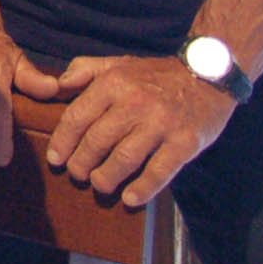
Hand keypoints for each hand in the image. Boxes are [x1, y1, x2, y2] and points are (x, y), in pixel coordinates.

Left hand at [44, 55, 234, 207]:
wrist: (207, 75)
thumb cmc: (155, 75)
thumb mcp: (117, 63)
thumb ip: (84, 70)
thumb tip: (58, 85)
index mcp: (114, 83)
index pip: (78, 116)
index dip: (63, 141)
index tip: (54, 159)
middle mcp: (135, 102)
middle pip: (97, 141)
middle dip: (81, 163)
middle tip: (76, 175)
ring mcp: (161, 123)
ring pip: (124, 158)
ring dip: (106, 177)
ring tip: (99, 185)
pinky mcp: (185, 142)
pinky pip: (160, 171)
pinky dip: (143, 188)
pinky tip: (130, 199)